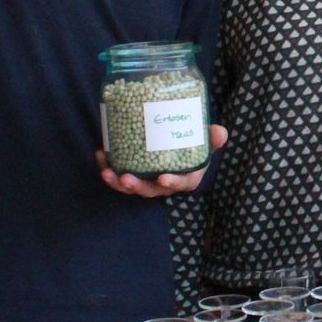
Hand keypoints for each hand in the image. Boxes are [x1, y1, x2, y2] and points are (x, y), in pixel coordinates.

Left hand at [97, 124, 226, 197]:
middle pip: (151, 190)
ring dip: (118, 183)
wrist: (179, 146)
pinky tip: (101, 155)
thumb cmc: (194, 147)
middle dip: (137, 186)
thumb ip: (212, 138)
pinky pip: (119, 175)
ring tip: (107, 173)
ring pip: (132, 187)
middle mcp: (165, 183)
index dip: (172, 182)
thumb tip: (220, 131)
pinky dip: (109, 169)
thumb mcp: (206, 143)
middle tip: (126, 178)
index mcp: (186, 177)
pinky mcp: (134, 173)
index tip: (163, 178)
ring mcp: (147, 181)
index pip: (181, 184)